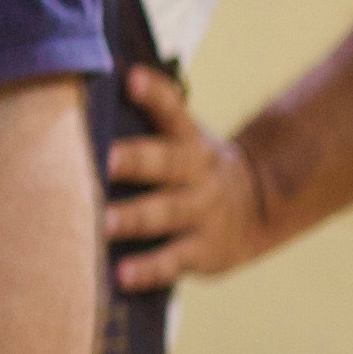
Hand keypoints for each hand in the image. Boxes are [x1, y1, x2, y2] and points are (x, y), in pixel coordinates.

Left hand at [104, 67, 286, 288]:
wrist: (255, 209)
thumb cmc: (189, 167)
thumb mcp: (181, 138)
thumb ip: (147, 118)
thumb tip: (97, 78)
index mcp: (189, 140)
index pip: (172, 111)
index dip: (154, 94)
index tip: (131, 79)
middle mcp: (198, 174)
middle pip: (167, 163)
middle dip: (135, 160)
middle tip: (104, 160)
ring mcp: (201, 213)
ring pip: (166, 213)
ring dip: (134, 218)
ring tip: (102, 224)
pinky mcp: (201, 252)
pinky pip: (172, 261)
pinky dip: (147, 269)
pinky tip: (120, 275)